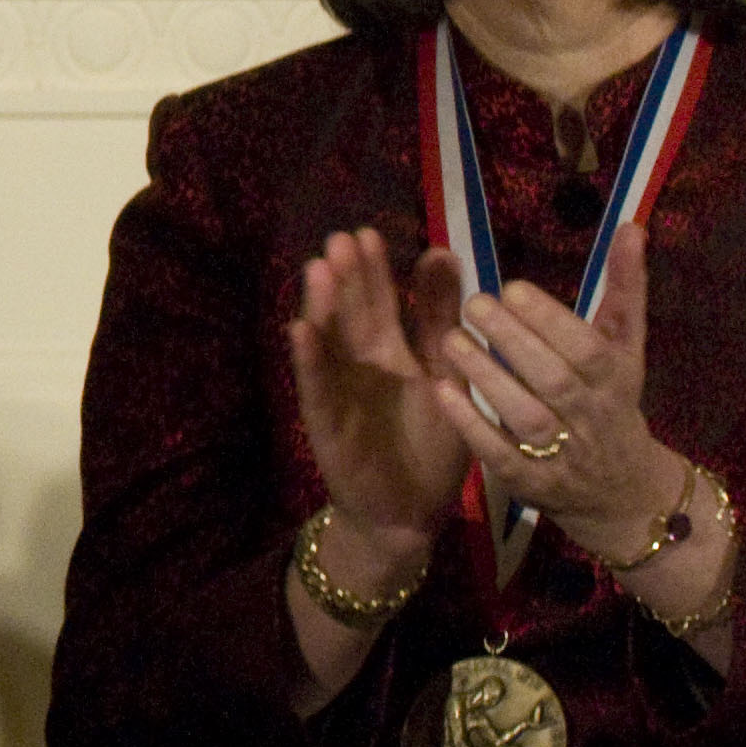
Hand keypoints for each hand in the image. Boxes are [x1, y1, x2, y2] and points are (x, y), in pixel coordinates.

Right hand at [286, 227, 469, 580]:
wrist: (410, 512)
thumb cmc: (430, 445)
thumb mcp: (445, 374)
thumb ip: (439, 318)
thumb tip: (442, 253)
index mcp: (388, 352)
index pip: (378, 301)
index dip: (373, 270)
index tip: (370, 234)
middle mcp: (358, 363)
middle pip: (349, 312)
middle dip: (345, 277)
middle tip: (341, 239)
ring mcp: (338, 389)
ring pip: (327, 340)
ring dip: (321, 306)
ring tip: (320, 270)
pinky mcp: (326, 419)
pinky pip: (316, 385)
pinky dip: (308, 359)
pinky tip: (301, 331)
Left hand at [437, 224, 688, 555]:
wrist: (624, 494)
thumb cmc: (614, 403)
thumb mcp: (625, 348)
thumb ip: (624, 288)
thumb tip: (632, 226)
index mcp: (615, 383)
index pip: (588, 351)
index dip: (552, 321)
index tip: (512, 287)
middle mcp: (590, 419)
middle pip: (554, 381)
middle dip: (514, 341)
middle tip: (474, 303)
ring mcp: (560, 455)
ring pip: (524, 417)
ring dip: (487, 378)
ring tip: (450, 338)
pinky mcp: (529, 483)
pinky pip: (497, 455)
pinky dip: (470, 424)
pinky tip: (441, 389)